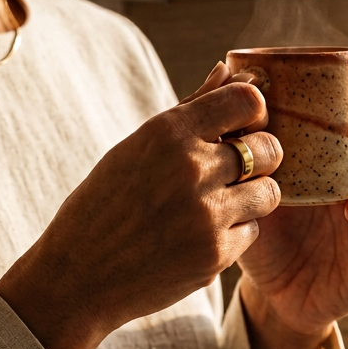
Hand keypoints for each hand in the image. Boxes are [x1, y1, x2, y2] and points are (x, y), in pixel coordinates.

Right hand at [0, 69, 282, 348]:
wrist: (77, 278)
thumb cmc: (103, 205)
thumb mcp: (137, 147)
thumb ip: (191, 108)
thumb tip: (228, 69)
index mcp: (169, 133)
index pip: (249, 100)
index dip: (252, 113)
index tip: (241, 128)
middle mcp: (192, 168)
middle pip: (270, 148)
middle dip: (260, 157)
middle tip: (235, 170)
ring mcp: (207, 214)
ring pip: (270, 192)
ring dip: (252, 197)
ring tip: (220, 204)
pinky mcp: (215, 255)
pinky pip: (252, 232)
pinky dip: (234, 233)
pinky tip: (202, 235)